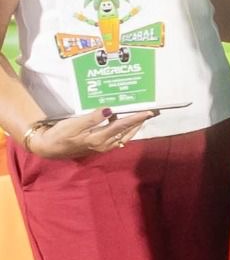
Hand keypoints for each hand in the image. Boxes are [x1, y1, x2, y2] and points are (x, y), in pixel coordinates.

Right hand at [28, 108, 153, 158]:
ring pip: (123, 136)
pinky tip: (121, 122)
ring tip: (140, 117)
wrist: (49, 148)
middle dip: (139, 123)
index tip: (148, 112)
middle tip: (150, 113)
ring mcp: (102, 147)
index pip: (122, 126)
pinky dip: (123, 130)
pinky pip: (116, 138)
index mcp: (99, 139)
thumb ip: (92, 118)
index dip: (136, 118)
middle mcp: (104, 145)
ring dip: (133, 127)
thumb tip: (109, 110)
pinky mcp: (99, 146)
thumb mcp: (73, 125)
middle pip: (127, 132)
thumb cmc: (59, 135)